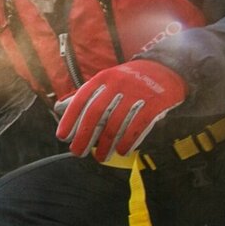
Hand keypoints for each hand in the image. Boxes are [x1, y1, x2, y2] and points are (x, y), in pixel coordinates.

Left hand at [54, 59, 185, 161]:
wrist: (166, 68)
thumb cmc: (130, 80)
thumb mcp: (107, 80)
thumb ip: (86, 95)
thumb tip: (58, 108)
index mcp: (103, 78)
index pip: (81, 100)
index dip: (70, 119)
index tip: (62, 136)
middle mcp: (117, 84)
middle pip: (96, 114)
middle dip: (84, 136)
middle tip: (77, 152)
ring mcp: (136, 93)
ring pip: (116, 123)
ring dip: (106, 144)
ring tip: (101, 158)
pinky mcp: (154, 103)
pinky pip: (138, 125)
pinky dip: (129, 140)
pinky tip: (122, 152)